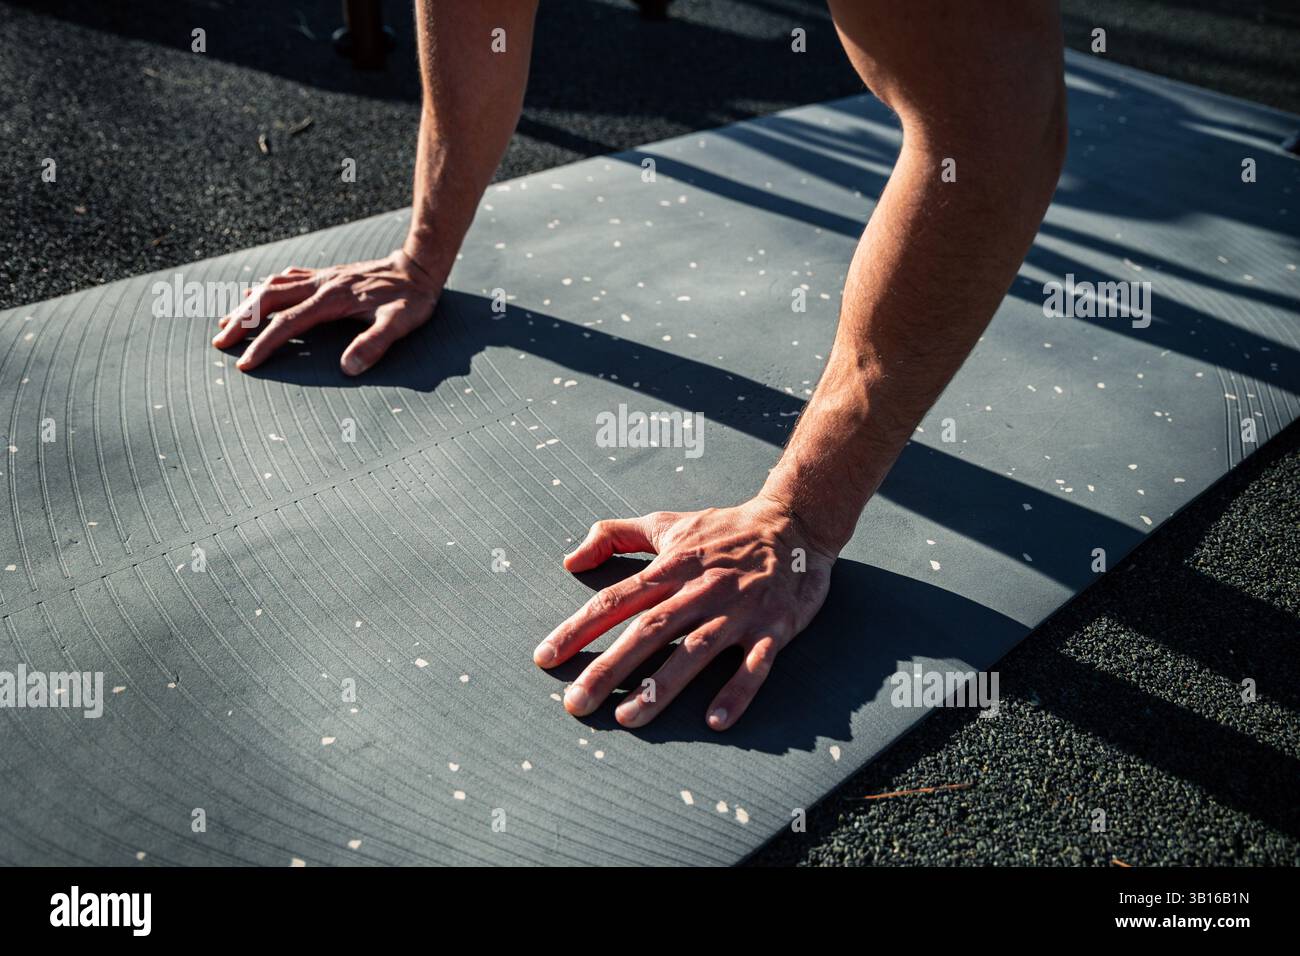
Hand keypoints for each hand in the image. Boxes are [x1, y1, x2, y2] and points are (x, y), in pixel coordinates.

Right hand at [212, 249, 441, 374]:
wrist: (418, 266)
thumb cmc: (411, 299)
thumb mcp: (400, 323)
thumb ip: (374, 344)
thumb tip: (348, 368)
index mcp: (332, 300)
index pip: (287, 324)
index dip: (264, 345)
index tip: (246, 364)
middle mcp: (320, 285)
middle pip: (268, 300)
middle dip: (241, 321)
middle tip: (220, 341)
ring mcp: (322, 277)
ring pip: (272, 286)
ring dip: (248, 304)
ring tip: (227, 320)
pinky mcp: (326, 274)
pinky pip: (287, 278)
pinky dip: (266, 287)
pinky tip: (256, 293)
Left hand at [534, 496, 835, 730]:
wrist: (796, 523)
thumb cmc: (725, 530)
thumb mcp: (668, 524)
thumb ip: (616, 536)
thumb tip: (570, 560)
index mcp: (672, 567)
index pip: (616, 600)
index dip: (579, 628)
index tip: (546, 658)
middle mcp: (701, 589)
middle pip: (648, 630)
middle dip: (609, 667)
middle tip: (576, 704)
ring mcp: (738, 610)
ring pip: (695, 650)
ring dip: (662, 685)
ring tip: (629, 718)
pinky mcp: (774, 627)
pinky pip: (755, 664)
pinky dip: (737, 690)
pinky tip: (714, 720)